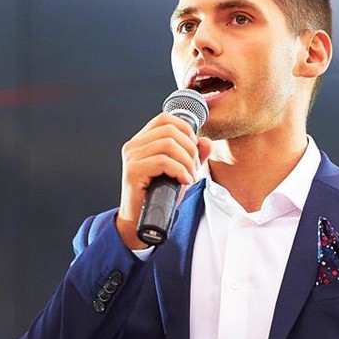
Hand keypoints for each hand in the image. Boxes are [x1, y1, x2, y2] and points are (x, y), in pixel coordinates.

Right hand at [116, 114, 212, 248]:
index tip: (193, 148)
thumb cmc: (159, 195)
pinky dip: (180, 171)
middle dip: (190, 148)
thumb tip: (206, 141)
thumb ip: (194, 156)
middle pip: (170, 131)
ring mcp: (132, 157)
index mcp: (142, 141)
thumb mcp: (181, 171)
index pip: (164, 119)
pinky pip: (163, 161)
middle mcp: (133, 145)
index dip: (185, 129)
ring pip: (169, 145)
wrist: (142, 220)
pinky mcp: (133, 171)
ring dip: (186, 161)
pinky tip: (184, 181)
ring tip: (189, 176)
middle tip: (193, 168)